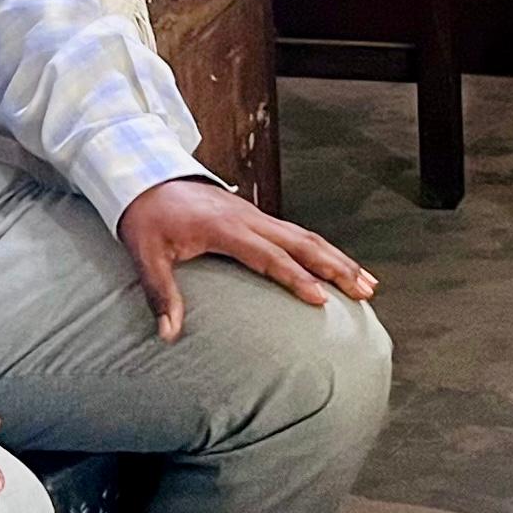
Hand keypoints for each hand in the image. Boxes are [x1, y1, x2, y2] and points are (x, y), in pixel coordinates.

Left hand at [120, 176, 378, 340]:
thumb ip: (161, 294)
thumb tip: (168, 335)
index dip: (297, 278)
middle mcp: (249, 218)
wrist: (145, 176)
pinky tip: (337, 266)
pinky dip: (323, 250)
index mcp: (225, 228)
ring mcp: (256, 215)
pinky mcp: (256, 216)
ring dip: (338, 259)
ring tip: (367, 282)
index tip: (322, 299)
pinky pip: (297, 234)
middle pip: (304, 243)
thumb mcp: (146, 255)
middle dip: (337, 267)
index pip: (270, 256)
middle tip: (366, 291)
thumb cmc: (146, 218)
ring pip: (308, 236)